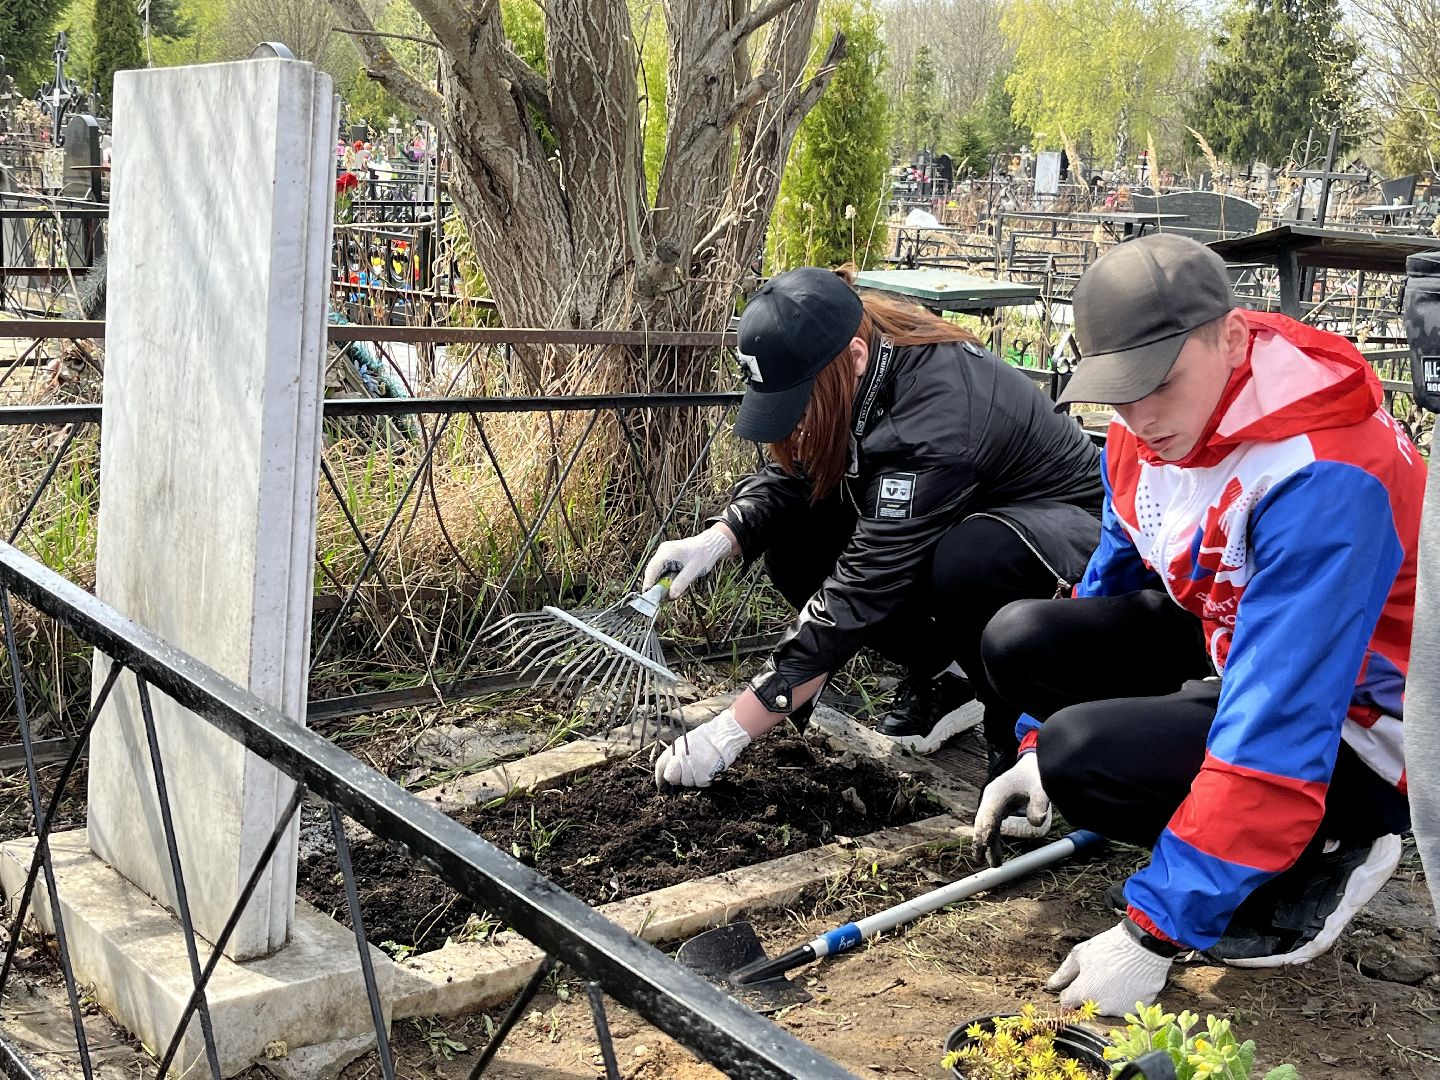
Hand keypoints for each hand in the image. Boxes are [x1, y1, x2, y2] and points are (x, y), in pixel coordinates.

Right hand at [642, 527, 734, 597]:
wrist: (710, 544)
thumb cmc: (703, 555)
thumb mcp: (693, 571)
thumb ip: (681, 583)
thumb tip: (670, 596)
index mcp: (667, 552)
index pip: (652, 569)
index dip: (648, 583)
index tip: (649, 596)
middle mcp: (662, 551)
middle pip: (652, 571)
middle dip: (656, 585)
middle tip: (662, 598)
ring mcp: (664, 552)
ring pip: (657, 571)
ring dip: (661, 582)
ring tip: (670, 593)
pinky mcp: (667, 556)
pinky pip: (662, 569)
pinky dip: (666, 578)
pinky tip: (674, 584)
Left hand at [654, 709, 751, 787]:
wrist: (722, 736)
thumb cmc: (705, 738)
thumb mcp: (685, 742)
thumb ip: (675, 755)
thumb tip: (668, 769)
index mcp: (675, 749)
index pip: (661, 766)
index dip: (659, 776)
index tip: (661, 783)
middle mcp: (680, 759)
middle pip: (671, 778)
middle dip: (676, 778)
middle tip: (685, 774)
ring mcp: (691, 768)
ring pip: (686, 782)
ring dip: (692, 778)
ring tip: (700, 767)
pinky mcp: (702, 776)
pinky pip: (699, 783)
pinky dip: (703, 779)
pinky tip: (708, 770)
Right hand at [973, 752, 1051, 866]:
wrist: (1033, 763)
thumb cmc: (1035, 775)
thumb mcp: (1040, 787)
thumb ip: (1039, 803)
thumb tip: (1037, 822)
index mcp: (997, 793)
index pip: (988, 816)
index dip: (985, 833)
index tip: (984, 848)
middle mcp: (990, 797)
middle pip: (982, 822)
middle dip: (981, 841)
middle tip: (981, 860)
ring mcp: (992, 801)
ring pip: (985, 825)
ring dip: (987, 842)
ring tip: (993, 862)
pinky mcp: (997, 804)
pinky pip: (991, 823)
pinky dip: (992, 836)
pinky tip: (995, 849)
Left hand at [1047, 921, 1173, 1014]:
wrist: (1144, 947)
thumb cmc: (1109, 948)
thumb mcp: (1080, 954)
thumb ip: (1063, 973)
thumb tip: (1051, 986)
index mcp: (1083, 994)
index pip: (1067, 1002)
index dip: (1069, 990)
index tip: (1076, 981)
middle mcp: (1101, 1007)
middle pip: (1087, 1005)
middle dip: (1089, 993)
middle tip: (1099, 974)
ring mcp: (1120, 1010)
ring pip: (1107, 1007)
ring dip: (1107, 997)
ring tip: (1115, 976)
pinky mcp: (1137, 1009)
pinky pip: (1126, 1006)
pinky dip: (1125, 997)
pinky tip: (1127, 981)